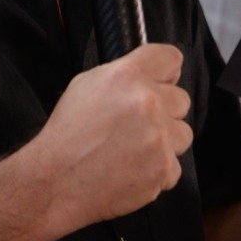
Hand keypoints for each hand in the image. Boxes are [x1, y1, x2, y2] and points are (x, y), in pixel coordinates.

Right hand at [27, 43, 193, 232]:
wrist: (56, 182)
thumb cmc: (66, 135)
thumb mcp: (85, 85)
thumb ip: (124, 75)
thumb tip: (150, 74)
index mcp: (127, 76)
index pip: (171, 58)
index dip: (166, 72)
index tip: (163, 81)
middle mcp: (147, 103)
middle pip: (182, 100)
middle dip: (165, 112)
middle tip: (138, 125)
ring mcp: (158, 137)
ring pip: (183, 134)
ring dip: (166, 143)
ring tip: (135, 150)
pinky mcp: (162, 168)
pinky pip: (174, 167)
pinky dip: (157, 172)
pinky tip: (132, 170)